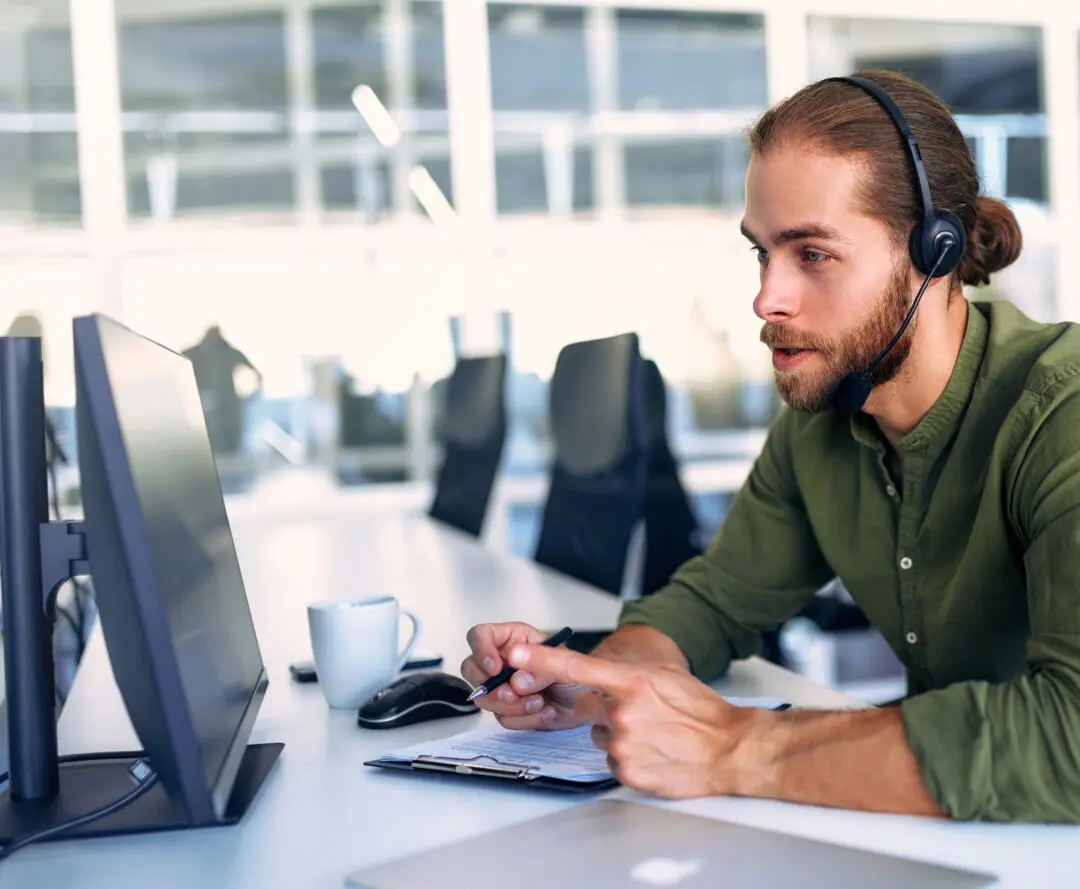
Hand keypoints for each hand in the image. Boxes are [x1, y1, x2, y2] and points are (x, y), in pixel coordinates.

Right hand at [460, 622, 584, 729]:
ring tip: (538, 702)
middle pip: (471, 669)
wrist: (589, 702)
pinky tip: (544, 711)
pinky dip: (524, 719)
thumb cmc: (578, 673)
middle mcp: (503, 662)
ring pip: (484, 698)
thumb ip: (540, 668)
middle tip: (511, 694)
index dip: (481, 650)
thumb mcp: (565, 663)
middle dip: (489, 686)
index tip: (495, 668)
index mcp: (513, 640)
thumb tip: (516, 680)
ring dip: (510, 706)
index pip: (480, 635)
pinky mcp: (510, 710)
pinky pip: (503, 718)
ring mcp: (503, 687)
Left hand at [507, 642, 761, 798]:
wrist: (728, 748)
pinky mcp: (625, 771)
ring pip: (600, 736)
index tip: (515, 656)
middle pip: (589, 707)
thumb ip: (624, 675)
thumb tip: (597, 677)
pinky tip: (652, 752)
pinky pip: (612, 760)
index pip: (576, 667)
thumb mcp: (663, 677)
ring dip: (618, 735)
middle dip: (607, 709)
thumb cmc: (701, 712)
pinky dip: (627, 757)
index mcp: (632, 682)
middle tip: (642, 713)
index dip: (541, 660)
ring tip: (653, 734)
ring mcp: (622, 744)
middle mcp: (622, 712)